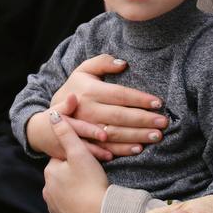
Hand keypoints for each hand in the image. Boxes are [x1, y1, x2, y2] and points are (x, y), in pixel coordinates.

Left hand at [42, 112, 109, 212]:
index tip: (90, 161)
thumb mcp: (80, 153)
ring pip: (63, 196)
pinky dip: (75, 211)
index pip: (61, 160)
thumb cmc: (90, 182)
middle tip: (93, 176)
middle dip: (74, 176)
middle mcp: (47, 191)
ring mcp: (54, 210)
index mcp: (50, 172)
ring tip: (91, 191)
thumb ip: (66, 133)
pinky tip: (87, 207)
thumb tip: (52, 115)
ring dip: (74, 193)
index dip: (76, 158)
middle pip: (62, 178)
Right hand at [52, 54, 169, 158]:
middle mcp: (88, 111)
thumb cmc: (74, 89)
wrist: (48, 118)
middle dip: (144, 120)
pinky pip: (106, 148)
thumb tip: (123, 63)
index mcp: (90, 91)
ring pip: (116, 134)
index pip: (120, 95)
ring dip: (137, 136)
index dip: (139, 99)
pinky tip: (138, 149)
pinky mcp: (85, 144)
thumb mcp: (83, 70)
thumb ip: (102, 62)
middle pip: (120, 116)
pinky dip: (122, 150)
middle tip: (163, 122)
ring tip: (156, 136)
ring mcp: (86, 129)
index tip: (158, 102)